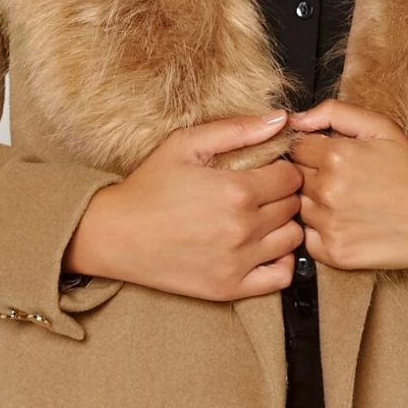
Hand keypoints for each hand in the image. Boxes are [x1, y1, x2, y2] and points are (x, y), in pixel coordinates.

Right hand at [62, 110, 304, 300]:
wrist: (114, 235)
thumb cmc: (147, 187)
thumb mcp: (184, 144)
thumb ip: (236, 130)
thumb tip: (280, 119)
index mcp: (237, 190)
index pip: (290, 177)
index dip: (283, 170)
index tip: (267, 171)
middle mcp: (243, 227)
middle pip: (293, 206)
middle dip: (282, 195)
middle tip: (261, 193)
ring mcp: (238, 261)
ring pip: (293, 239)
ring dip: (284, 225)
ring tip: (261, 218)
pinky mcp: (230, 288)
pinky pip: (282, 276)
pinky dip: (282, 261)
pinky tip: (263, 248)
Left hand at [285, 100, 407, 270]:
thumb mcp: (380, 127)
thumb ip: (334, 113)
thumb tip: (293, 119)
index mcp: (335, 156)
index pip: (295, 149)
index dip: (310, 152)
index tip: (329, 159)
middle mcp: (327, 191)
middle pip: (292, 180)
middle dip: (311, 177)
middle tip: (341, 182)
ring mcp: (329, 224)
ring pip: (298, 209)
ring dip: (314, 205)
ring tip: (346, 203)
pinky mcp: (334, 253)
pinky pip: (307, 238)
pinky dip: (319, 232)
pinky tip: (344, 223)